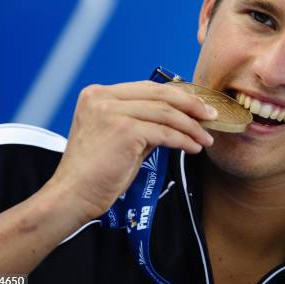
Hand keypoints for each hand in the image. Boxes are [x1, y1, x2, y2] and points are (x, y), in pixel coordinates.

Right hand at [50, 81, 216, 220]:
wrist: (72, 196)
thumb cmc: (96, 171)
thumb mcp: (117, 135)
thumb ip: (141, 120)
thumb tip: (179, 115)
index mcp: (98, 94)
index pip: (148, 87)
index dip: (178, 95)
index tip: (199, 105)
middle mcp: (103, 97)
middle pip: (160, 94)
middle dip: (191, 105)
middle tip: (212, 116)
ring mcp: (111, 111)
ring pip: (166, 113)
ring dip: (192, 126)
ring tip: (206, 138)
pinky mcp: (123, 130)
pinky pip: (164, 132)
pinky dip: (184, 140)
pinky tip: (194, 148)